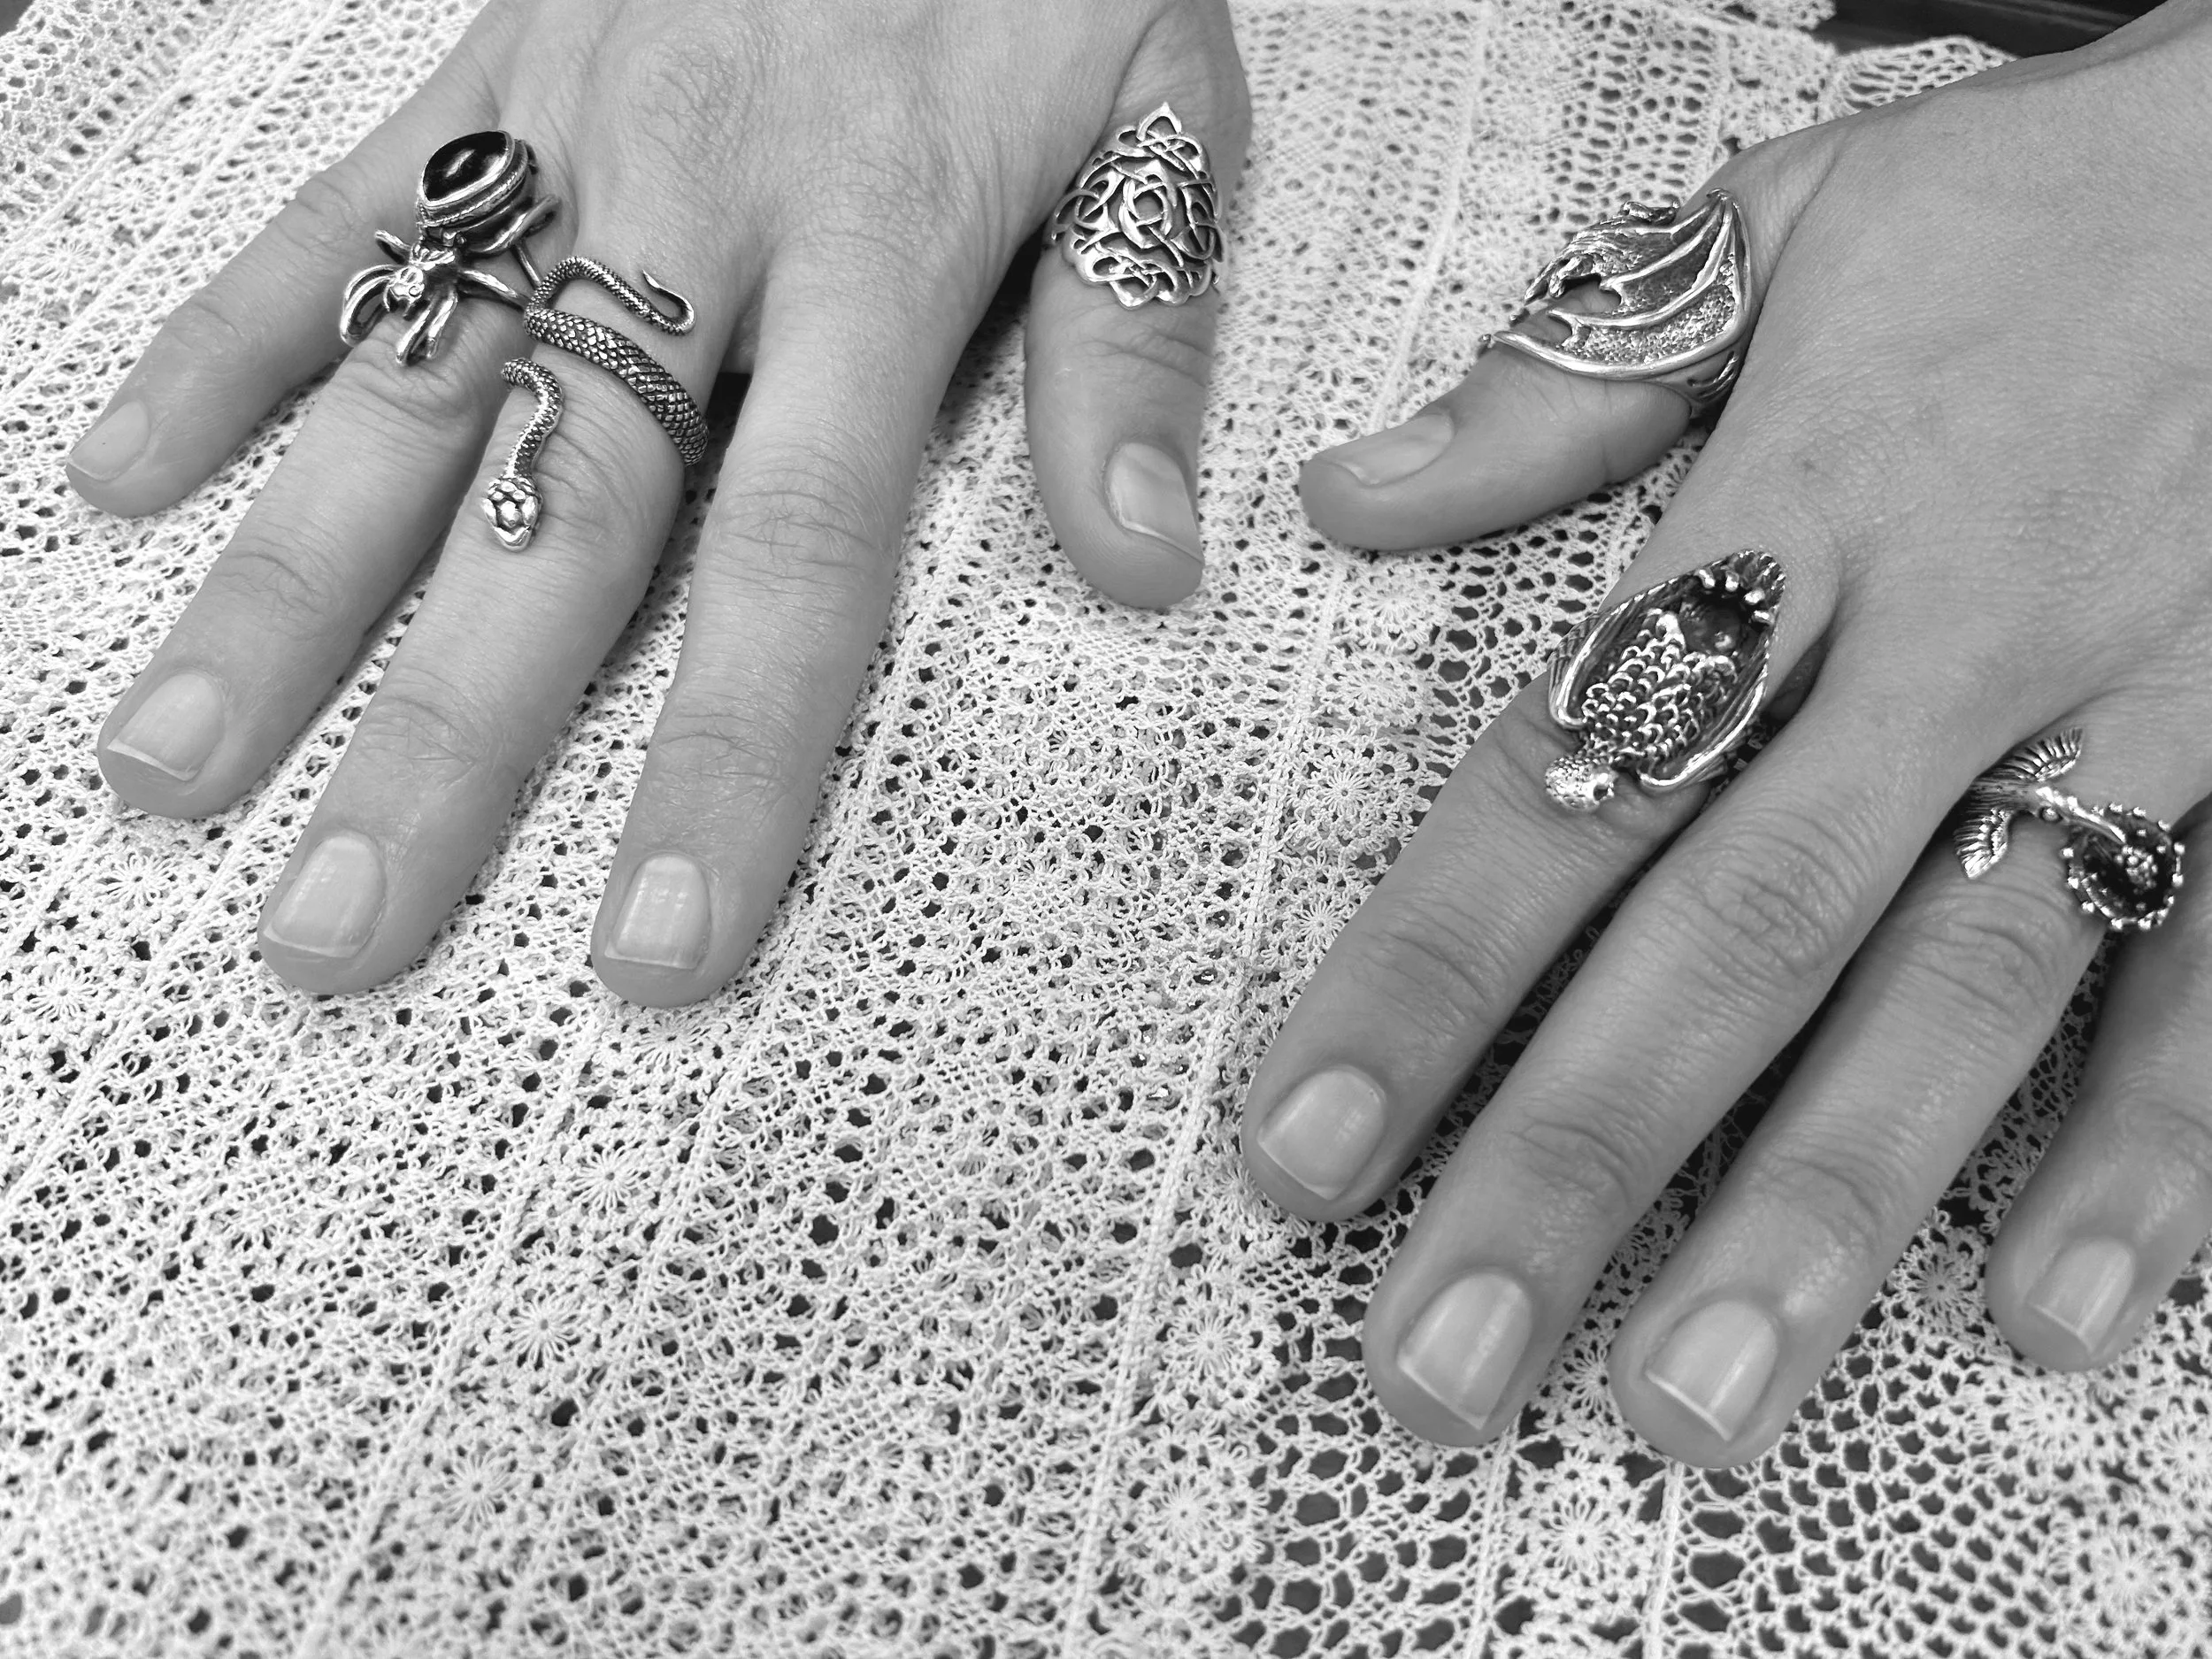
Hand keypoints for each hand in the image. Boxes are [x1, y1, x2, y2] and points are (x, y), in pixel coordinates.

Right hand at [77, 0, 1247, 1004]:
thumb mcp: (1158, 106)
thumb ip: (1132, 334)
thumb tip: (1144, 569)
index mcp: (882, 253)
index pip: (794, 563)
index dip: (725, 762)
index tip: (657, 949)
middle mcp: (699, 219)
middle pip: (550, 515)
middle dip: (442, 739)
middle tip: (334, 930)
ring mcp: (567, 136)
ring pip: (406, 386)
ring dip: (283, 587)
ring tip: (172, 769)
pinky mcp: (487, 60)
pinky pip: (345, 208)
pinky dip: (235, 333)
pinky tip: (122, 470)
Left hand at [1242, 4, 2211, 1464]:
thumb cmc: (2049, 195)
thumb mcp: (1790, 227)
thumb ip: (1570, 380)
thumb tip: (1341, 496)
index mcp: (1795, 509)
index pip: (1561, 777)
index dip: (1416, 977)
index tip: (1292, 1150)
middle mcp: (1952, 640)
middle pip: (1729, 933)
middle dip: (1572, 1163)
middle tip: (1437, 1370)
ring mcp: (2137, 715)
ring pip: (1956, 992)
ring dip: (1820, 1217)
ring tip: (1682, 1409)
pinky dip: (2156, 1148)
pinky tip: (2056, 1322)